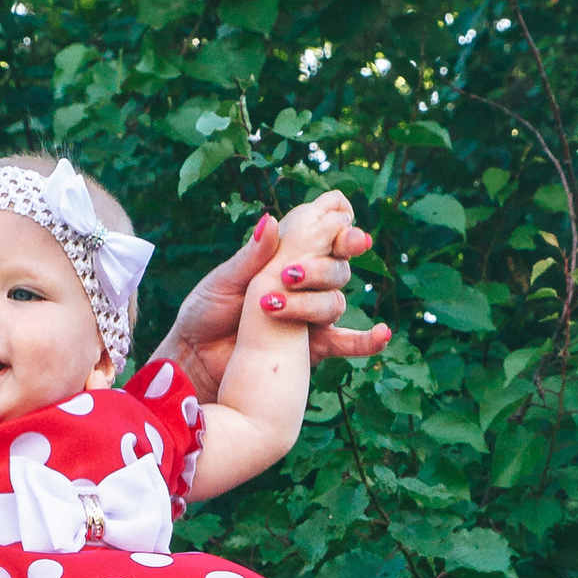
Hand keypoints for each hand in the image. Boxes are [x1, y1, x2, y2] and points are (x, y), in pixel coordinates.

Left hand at [152, 204, 390, 402]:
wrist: (195, 358)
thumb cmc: (204, 313)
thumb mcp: (224, 281)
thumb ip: (252, 256)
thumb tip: (270, 220)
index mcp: (284, 255)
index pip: (324, 230)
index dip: (336, 221)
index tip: (339, 219)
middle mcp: (304, 282)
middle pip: (336, 265)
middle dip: (322, 265)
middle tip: (295, 273)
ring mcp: (310, 314)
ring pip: (335, 299)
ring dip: (312, 300)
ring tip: (271, 305)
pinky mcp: (312, 347)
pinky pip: (347, 343)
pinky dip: (367, 341)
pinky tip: (382, 334)